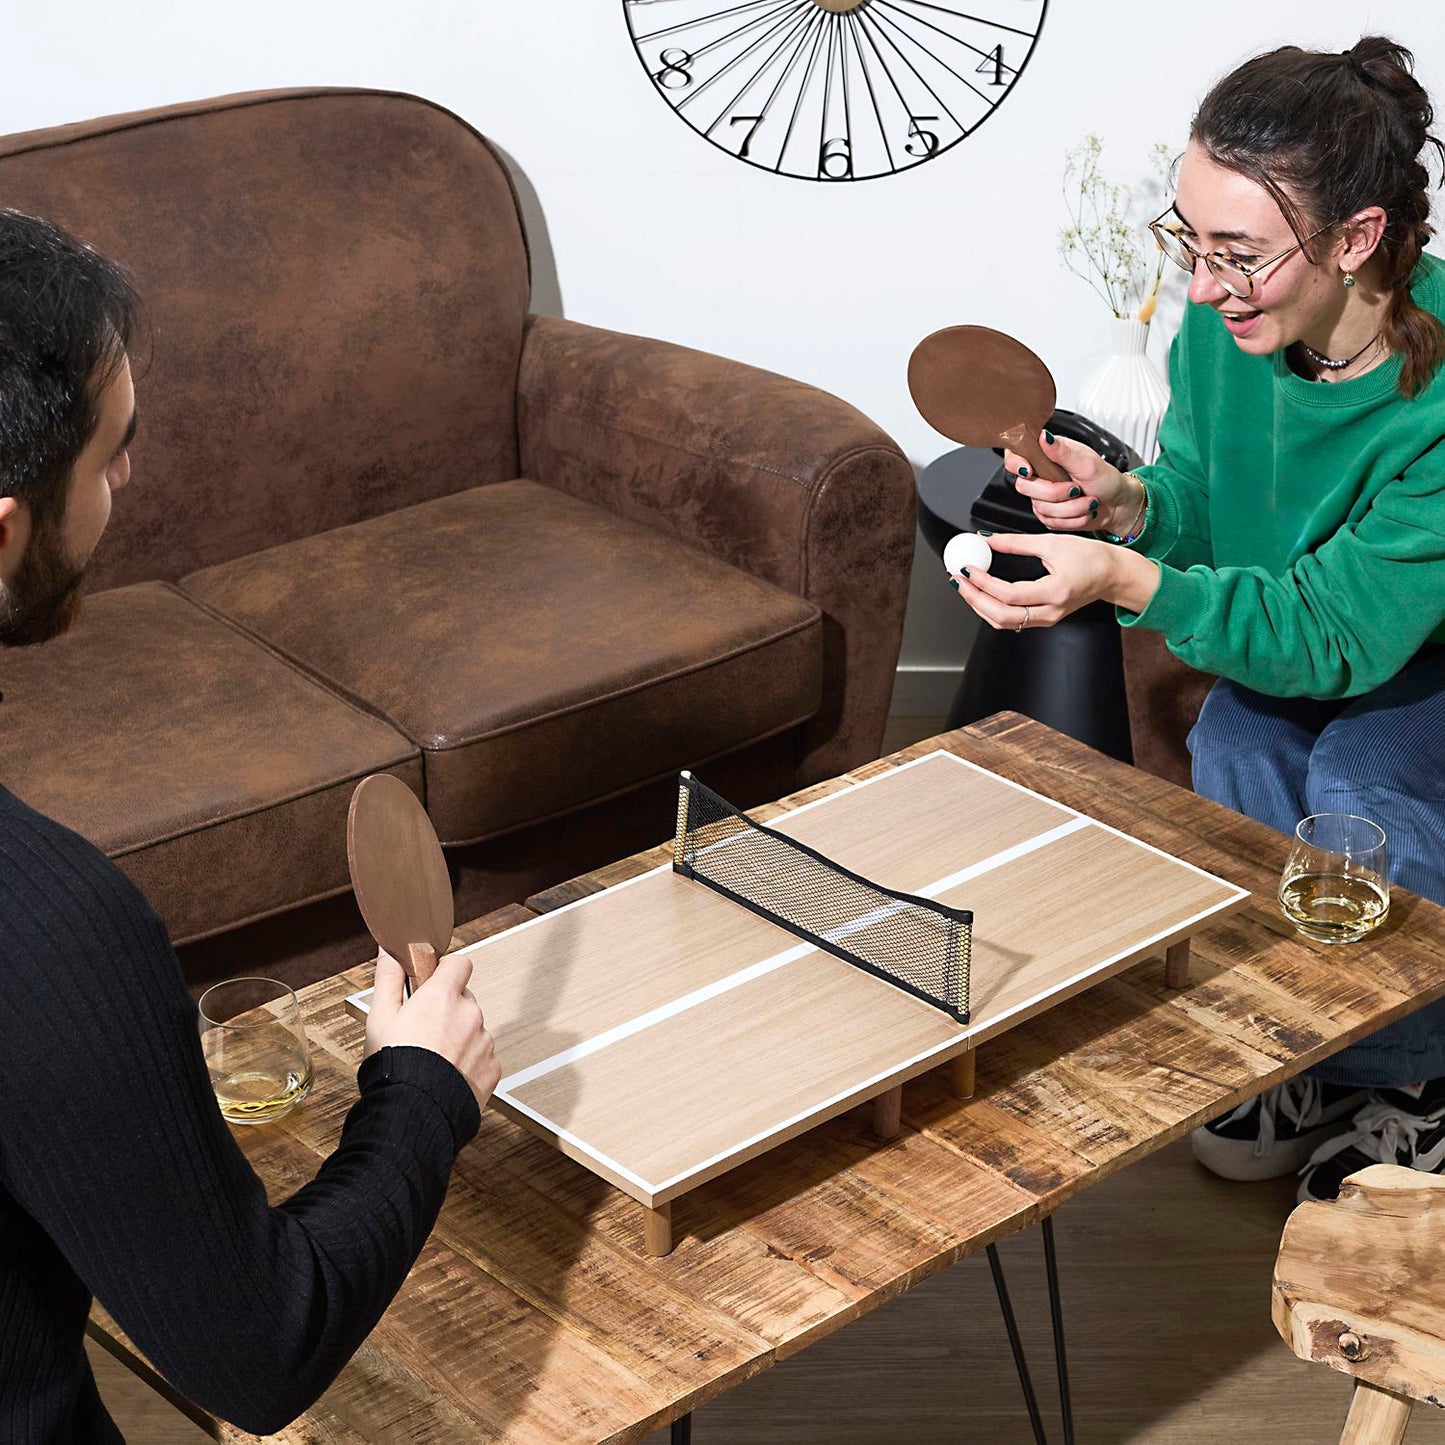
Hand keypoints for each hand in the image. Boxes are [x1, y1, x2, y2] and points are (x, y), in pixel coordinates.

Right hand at [365, 952, 500, 1111]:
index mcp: (444, 996)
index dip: (444, 971)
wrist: (412, 1113)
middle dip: (447, 1009)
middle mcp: (470, 1014)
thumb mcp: (380, 1016)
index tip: (431, 983)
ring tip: (432, 1059)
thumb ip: (389, 978)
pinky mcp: (492, 1068)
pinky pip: (482, 1057)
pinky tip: (445, 1075)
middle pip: (464, 999)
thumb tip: (390, 952)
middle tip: (422, 1030)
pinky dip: (468, 1063)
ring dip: (458, 1038)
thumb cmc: (394, 1065)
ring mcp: (484, 1042)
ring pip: (473, 1029)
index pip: (459, 963)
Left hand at [949, 532, 1159, 627]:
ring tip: (965, 586)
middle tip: (959, 580)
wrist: (1111, 574)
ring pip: (1005, 622)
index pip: (1011, 594)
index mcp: (1056, 591)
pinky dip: (993, 608)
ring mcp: (1048, 618)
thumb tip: (986, 539)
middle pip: (1003, 616)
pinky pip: (1012, 620)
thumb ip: (1016, 542)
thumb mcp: (1052, 543)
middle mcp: (1051, 611)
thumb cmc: (1090, 557)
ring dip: (980, 606)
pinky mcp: (1045, 619)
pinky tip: (982, 593)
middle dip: (975, 599)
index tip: (969, 568)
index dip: (985, 583)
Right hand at [1002, 431, 1136, 534]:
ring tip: (1087, 500)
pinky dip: (1071, 519)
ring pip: (1040, 508)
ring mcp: (1043, 498)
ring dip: (1070, 508)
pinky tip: (1082, 511)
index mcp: (1048, 456)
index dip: (1017, 464)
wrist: (1118, 505)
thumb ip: (1062, 451)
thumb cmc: (1107, 480)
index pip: (1015, 457)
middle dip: (1055, 493)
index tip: (1030, 470)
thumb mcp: (1087, 462)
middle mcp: (1042, 476)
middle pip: (1025, 487)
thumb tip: (1044, 436)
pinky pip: (1050, 522)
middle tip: (1076, 488)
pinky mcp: (1049, 516)